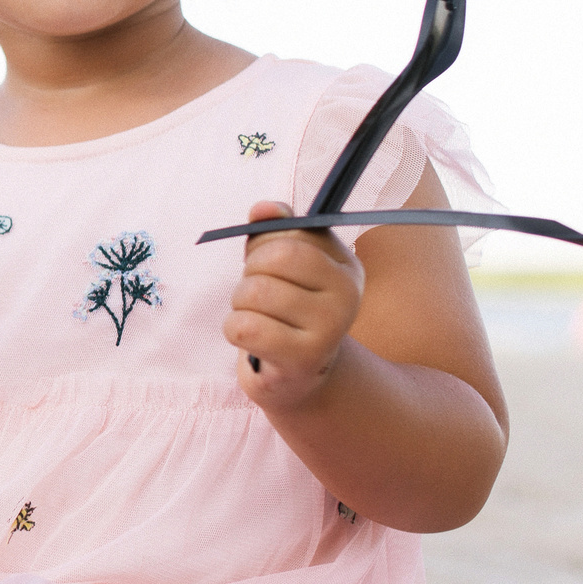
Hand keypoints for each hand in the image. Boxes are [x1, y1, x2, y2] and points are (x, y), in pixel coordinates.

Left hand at [224, 199, 362, 406]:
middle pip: (274, 259)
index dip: (262, 245)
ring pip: (254, 292)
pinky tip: (251, 338)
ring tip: (255, 317)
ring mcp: (329, 330)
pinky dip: (234, 329)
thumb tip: (263, 208)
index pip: (291, 234)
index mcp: (346, 266)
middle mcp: (348, 296)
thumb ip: (276, 230)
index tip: (266, 265)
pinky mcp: (301, 359)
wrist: (298, 375)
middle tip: (256, 294)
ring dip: (239, 304)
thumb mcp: (286, 266)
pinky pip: (244, 327)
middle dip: (249, 273)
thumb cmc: (287, 311)